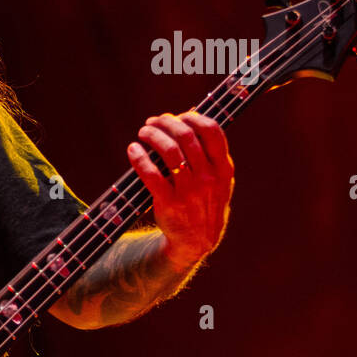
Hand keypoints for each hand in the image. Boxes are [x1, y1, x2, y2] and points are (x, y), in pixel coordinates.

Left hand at [127, 110, 234, 270]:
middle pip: (186, 136)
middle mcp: (208, 178)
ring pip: (169, 151)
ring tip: (143, 132)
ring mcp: (189, 191)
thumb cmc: (204, 203)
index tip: (179, 115)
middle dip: (166, 123)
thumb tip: (186, 124)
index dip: (193, 117)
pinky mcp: (169, 203)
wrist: (196, 241)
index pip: (212, 131)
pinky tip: (133, 149)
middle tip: (153, 122)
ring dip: (152, 135)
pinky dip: (139, 157)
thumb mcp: (219, 181)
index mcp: (223, 169)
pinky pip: (151, 174)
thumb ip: (210, 156)